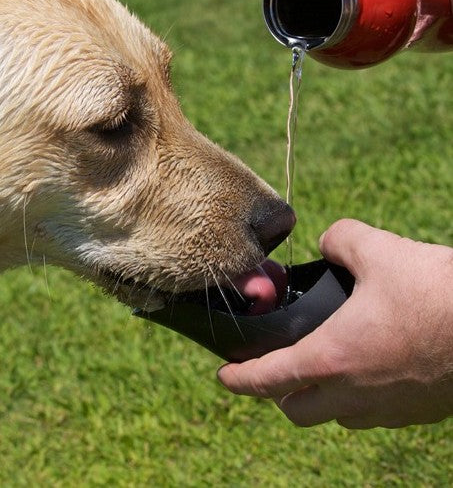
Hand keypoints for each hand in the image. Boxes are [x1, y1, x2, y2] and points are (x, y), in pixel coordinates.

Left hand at [217, 219, 452, 427]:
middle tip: (275, 368)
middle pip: (297, 411)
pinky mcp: (417, 412)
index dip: (239, 379)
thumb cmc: (437, 294)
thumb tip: (329, 243)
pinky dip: (357, 396)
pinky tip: (368, 366)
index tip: (224, 376)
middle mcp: (356, 393)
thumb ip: (340, 240)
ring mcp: (387, 408)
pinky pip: (373, 413)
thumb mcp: (379, 250)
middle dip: (278, 393)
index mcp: (334, 358)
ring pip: (337, 416)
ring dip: (320, 396)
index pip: (268, 379)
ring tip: (322, 366)